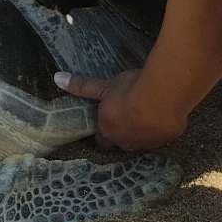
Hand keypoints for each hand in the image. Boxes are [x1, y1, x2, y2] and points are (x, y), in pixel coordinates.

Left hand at [56, 68, 188, 150]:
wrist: (162, 97)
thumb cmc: (129, 90)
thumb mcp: (104, 86)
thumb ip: (82, 86)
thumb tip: (56, 78)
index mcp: (107, 131)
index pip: (101, 139)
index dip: (103, 129)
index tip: (107, 120)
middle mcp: (125, 142)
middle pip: (120, 143)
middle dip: (122, 133)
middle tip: (127, 115)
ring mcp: (146, 144)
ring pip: (140, 142)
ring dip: (141, 132)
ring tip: (146, 114)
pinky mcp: (165, 140)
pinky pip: (159, 137)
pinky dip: (159, 129)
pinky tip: (162, 114)